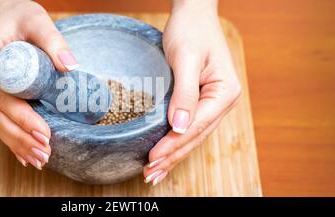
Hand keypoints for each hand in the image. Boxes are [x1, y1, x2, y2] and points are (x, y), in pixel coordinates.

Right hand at [0, 0, 77, 168]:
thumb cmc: (16, 13)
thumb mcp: (36, 19)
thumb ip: (53, 40)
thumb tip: (70, 66)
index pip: (2, 98)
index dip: (24, 120)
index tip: (45, 135)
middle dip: (20, 139)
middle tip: (44, 154)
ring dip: (15, 143)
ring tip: (38, 159)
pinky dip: (9, 137)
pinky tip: (23, 154)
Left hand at [143, 0, 240, 184]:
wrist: (193, 15)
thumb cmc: (191, 30)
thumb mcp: (187, 58)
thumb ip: (184, 92)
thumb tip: (178, 127)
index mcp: (225, 93)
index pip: (196, 126)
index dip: (173, 144)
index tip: (153, 157)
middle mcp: (222, 102)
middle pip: (195, 136)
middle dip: (172, 156)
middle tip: (150, 174)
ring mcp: (213, 103)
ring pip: (192, 136)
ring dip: (173, 155)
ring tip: (155, 172)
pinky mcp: (201, 102)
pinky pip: (189, 127)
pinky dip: (175, 142)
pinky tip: (165, 154)